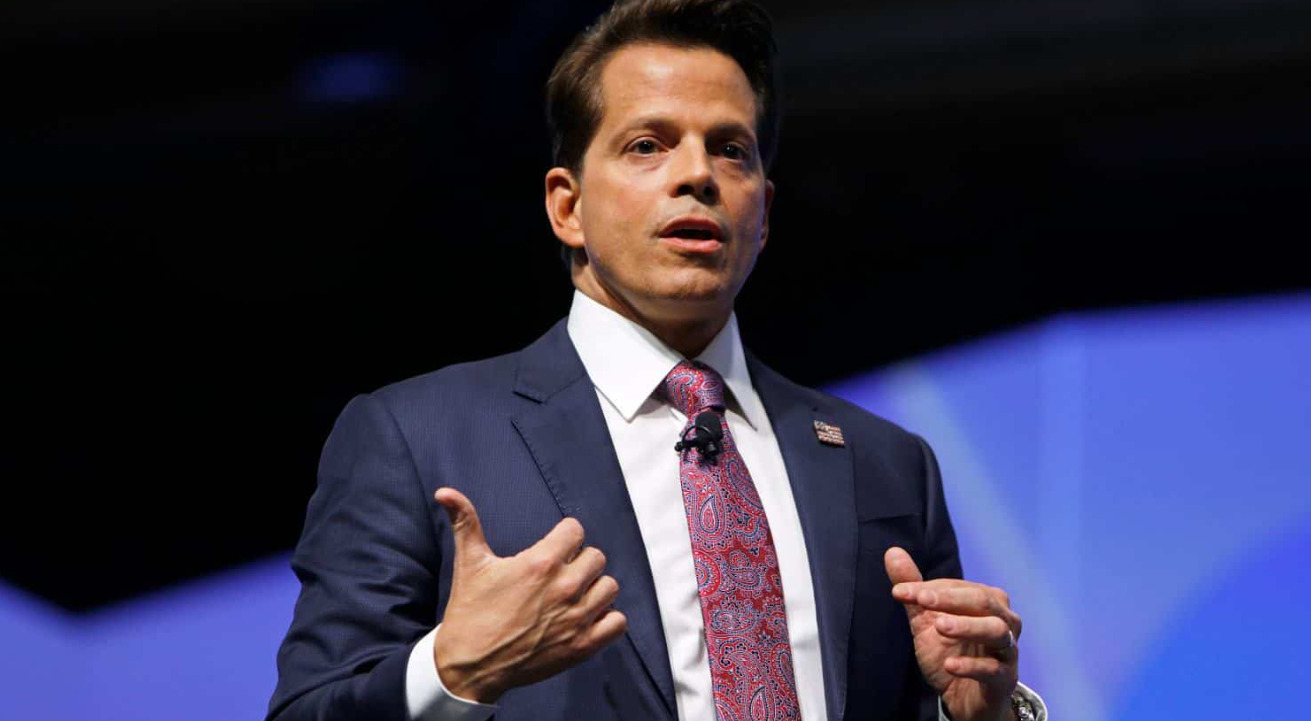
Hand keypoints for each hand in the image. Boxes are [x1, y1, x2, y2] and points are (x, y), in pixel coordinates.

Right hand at [431, 487, 627, 702]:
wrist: (469, 666)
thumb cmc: (470, 611)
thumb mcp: (469, 563)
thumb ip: (465, 522)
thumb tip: (444, 492)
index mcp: (540, 563)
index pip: (576, 530)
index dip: (564, 537)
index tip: (552, 549)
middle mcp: (564, 588)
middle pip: (596, 557)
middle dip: (579, 561)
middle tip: (560, 575)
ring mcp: (576, 618)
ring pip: (610, 587)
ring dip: (595, 589)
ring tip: (574, 596)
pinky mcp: (583, 646)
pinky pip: (618, 622)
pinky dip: (607, 619)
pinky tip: (586, 617)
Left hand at [885, 547, 1020, 720]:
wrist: (965, 698)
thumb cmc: (951, 651)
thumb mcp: (927, 620)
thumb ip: (914, 589)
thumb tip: (892, 551)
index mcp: (987, 601)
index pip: (958, 588)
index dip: (929, 588)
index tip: (899, 591)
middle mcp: (1004, 620)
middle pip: (982, 601)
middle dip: (950, 598)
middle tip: (921, 599)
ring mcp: (1007, 650)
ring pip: (996, 631)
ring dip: (967, 626)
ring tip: (939, 626)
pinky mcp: (1004, 679)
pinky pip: (993, 669)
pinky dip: (972, 666)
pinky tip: (949, 665)